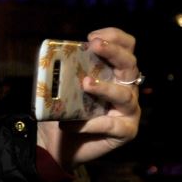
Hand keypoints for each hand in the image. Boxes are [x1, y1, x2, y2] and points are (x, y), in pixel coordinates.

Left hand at [37, 27, 140, 170]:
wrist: (56, 145)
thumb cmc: (62, 112)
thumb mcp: (61, 89)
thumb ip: (63, 73)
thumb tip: (51, 57)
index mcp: (114, 73)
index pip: (126, 47)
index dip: (115, 37)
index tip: (92, 37)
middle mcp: (126, 88)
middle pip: (130, 65)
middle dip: (113, 52)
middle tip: (95, 45)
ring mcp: (129, 110)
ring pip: (124, 95)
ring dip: (104, 88)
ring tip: (85, 84)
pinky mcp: (126, 131)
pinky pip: (111, 125)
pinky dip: (88, 124)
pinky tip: (68, 124)